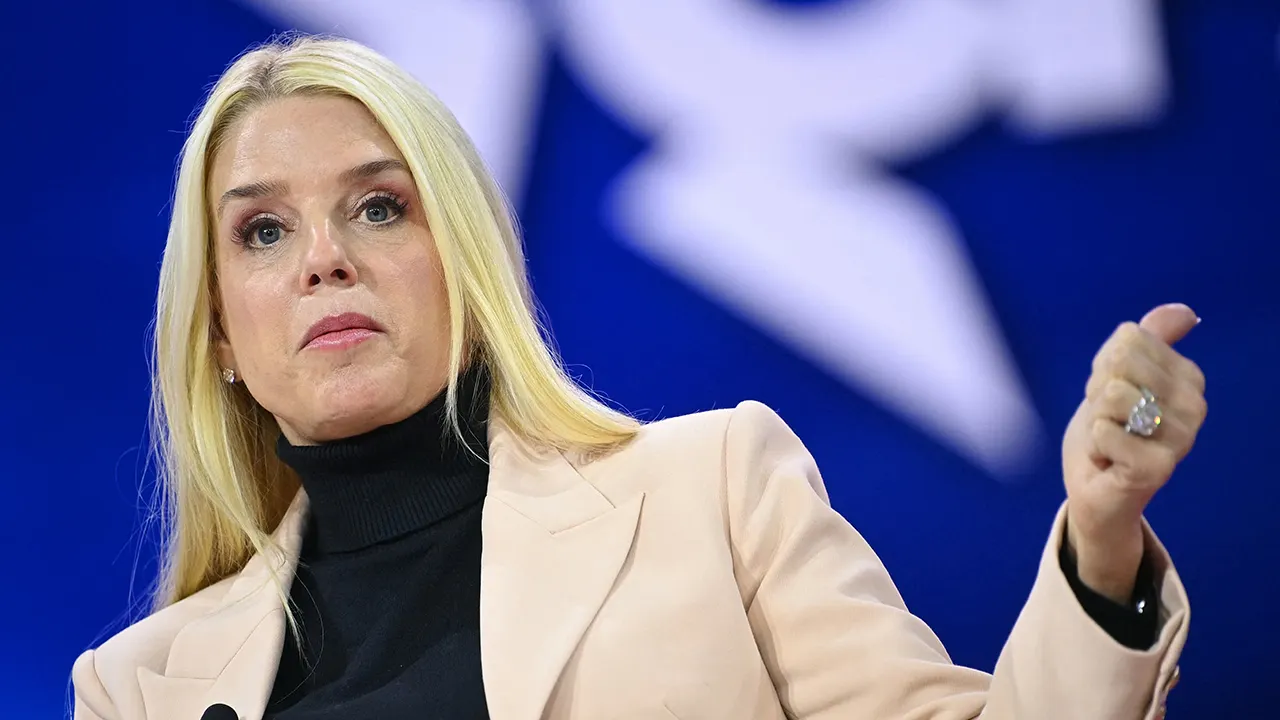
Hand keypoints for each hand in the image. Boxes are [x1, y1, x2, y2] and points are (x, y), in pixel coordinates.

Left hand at [1061, 303, 1206, 602]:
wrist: (1095, 488)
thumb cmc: (1108, 429)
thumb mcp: (1119, 375)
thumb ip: (1150, 339)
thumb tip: (1186, 312)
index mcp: (1188, 378)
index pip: (1128, 339)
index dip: (1104, 365)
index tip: (1111, 394)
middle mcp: (1194, 406)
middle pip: (1119, 363)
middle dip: (1098, 391)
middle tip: (1108, 419)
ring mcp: (1181, 439)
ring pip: (1113, 395)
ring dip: (1095, 417)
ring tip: (1108, 437)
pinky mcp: (1158, 468)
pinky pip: (1105, 431)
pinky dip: (1094, 443)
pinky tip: (1107, 459)